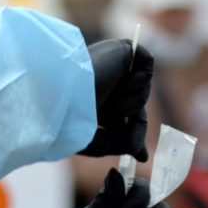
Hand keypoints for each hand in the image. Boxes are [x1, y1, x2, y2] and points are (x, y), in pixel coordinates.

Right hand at [78, 40, 153, 161]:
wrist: (61, 92)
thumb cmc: (68, 118)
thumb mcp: (95, 142)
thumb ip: (120, 145)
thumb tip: (142, 154)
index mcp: (94, 100)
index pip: (120, 116)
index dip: (132, 133)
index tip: (141, 156)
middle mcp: (105, 82)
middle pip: (135, 106)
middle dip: (138, 124)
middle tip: (134, 142)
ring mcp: (114, 66)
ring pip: (141, 89)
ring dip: (132, 104)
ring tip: (112, 104)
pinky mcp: (122, 51)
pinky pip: (146, 69)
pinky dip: (139, 81)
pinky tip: (123, 84)